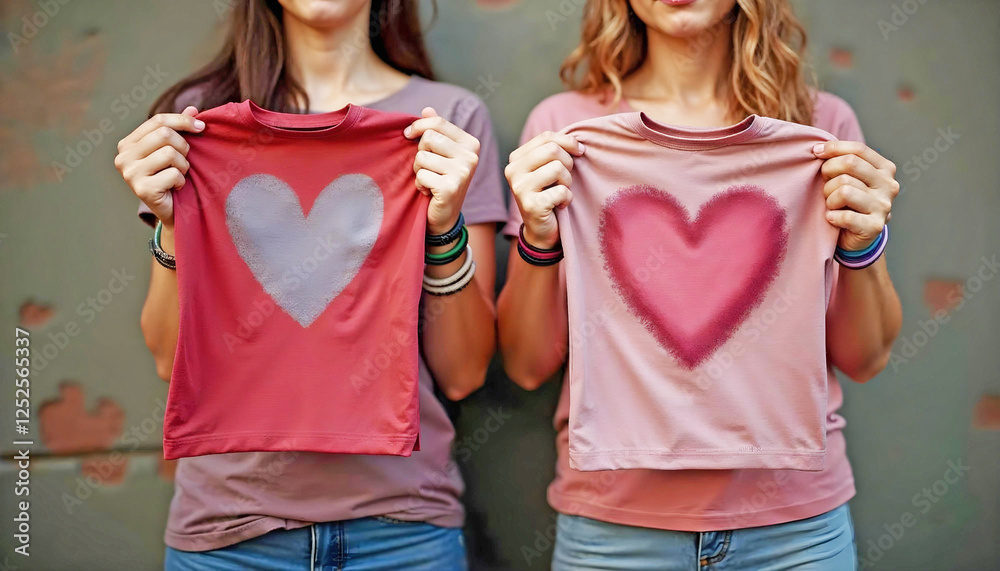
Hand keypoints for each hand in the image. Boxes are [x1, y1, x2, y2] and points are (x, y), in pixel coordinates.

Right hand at [114, 106, 204, 226]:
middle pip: (164, 135)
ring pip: (170, 153)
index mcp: (128, 143)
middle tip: (185, 161)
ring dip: (183, 166)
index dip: (183, 120)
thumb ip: (180, 129)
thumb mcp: (175, 150)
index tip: (201, 127)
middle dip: (184, 147)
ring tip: (179, 175)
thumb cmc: (172, 177)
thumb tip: (193, 109)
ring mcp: (130, 173)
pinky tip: (175, 187)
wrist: (172, 211)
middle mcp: (124, 156)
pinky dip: (181, 181)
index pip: (158, 121)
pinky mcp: (142, 189)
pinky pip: (173, 174)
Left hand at [404, 107, 480, 234]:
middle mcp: (471, 156)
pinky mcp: (451, 187)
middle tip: (427, 168)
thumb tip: (427, 109)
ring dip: (418, 171)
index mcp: (470, 143)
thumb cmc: (441, 181)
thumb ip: (436, 132)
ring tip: (428, 180)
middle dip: (420, 153)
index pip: (438, 122)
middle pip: (428, 138)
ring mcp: (463, 172)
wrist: (445, 216)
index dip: (418, 126)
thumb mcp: (440, 154)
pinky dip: (419, 184)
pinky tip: (429, 191)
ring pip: (422, 158)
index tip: (407, 134)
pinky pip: (421, 175)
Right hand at [504, 131, 584, 248]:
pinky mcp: (531, 205)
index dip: (568, 142)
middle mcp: (513, 171)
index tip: (579, 151)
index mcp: (516, 158)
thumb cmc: (548, 195)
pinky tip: (560, 205)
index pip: (546, 137)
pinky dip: (567, 199)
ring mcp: (520, 188)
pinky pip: (561, 191)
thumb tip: (576, 139)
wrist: (540, 230)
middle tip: (567, 177)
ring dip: (568, 182)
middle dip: (568, 162)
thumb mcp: (547, 169)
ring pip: (558, 168)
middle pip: (552, 149)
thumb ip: (554, 152)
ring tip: (561, 192)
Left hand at [815, 141, 898, 250]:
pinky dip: (832, 217)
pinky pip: (844, 216)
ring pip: (844, 190)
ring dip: (829, 198)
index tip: (815, 152)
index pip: (858, 149)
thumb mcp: (849, 178)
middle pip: (850, 165)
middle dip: (828, 173)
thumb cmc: (847, 202)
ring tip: (831, 205)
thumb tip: (818, 148)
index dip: (833, 148)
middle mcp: (888, 185)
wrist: (856, 237)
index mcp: (885, 169)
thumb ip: (841, 161)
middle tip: (824, 186)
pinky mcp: (874, 226)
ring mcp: (884, 206)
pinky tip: (832, 218)